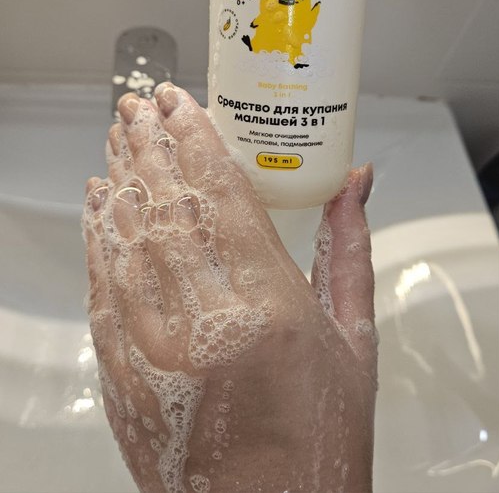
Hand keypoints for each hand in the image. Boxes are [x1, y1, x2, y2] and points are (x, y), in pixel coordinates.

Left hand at [83, 84, 376, 492]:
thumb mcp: (354, 344)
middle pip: (166, 207)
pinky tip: (99, 203)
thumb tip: (355, 182)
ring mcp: (154, 350)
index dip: (195, 140)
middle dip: (148, 144)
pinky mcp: (122, 376)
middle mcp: (206, 323)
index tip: (178, 102)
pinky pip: (102, 289)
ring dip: (120, 178)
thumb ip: (349, 252)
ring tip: (117, 135)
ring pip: (127, 239)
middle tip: (137, 103)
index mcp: (271, 310)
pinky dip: (98, 238)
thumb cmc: (318, 442)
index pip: (221, 196)